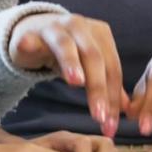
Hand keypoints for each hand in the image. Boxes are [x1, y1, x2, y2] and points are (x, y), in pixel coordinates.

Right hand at [9, 12, 127, 135]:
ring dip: (71, 63)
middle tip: (98, 116)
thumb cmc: (68, 53)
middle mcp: (81, 26)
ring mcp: (55, 27)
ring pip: (66, 45)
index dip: (113, 97)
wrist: (36, 32)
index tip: (110, 125)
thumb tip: (126, 110)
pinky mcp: (31, 32)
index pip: (111, 68)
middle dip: (97, 88)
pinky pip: (30, 38)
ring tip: (76, 83)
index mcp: (100, 34)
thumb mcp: (90, 67)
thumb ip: (107, 85)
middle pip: (94, 57)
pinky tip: (26, 46)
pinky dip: (29, 42)